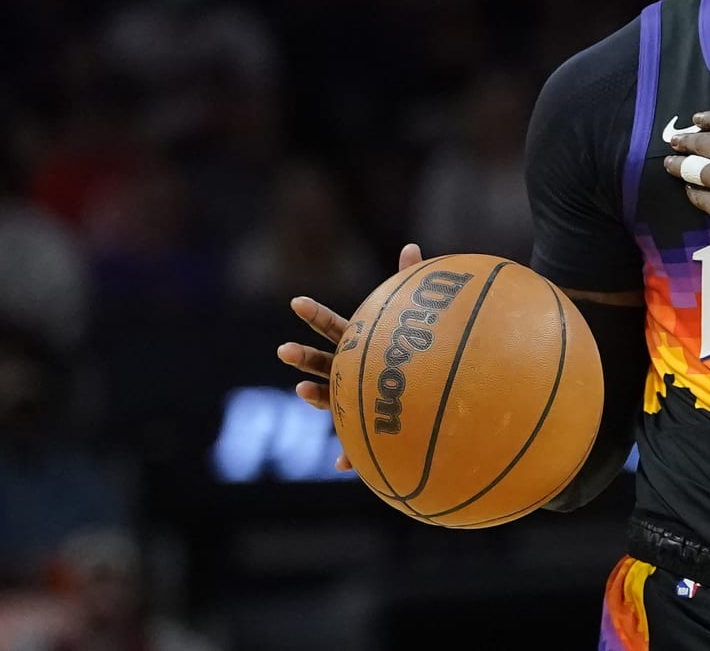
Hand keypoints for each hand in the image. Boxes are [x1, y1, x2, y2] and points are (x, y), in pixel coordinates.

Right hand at [278, 242, 423, 470]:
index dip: (314, 314)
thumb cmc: (416, 350)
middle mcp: (348, 373)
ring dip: (314, 396)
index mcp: (358, 346)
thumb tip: (411, 246)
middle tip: (283, 349)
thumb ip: (410, 283)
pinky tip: (342, 464)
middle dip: (301, 356)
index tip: (296, 301)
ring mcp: (352, 401)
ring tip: (303, 391)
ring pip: (328, 400)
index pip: (332, 327)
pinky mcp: (365, 430)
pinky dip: (348, 454)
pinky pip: (355, 444)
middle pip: (320, 363)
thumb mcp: (413, 317)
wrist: (426, 396)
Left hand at [664, 103, 709, 261]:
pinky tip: (690, 190)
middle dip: (683, 140)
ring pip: (690, 169)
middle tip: (674, 141)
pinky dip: (693, 192)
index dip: (705, 119)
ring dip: (678, 165)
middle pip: (698, 142)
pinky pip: (697, 197)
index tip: (696, 119)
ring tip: (670, 164)